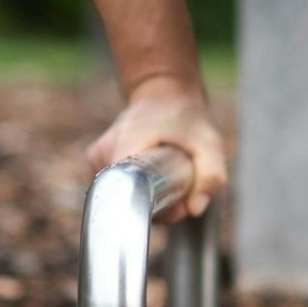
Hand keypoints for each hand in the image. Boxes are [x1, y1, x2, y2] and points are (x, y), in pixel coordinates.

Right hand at [85, 74, 227, 222]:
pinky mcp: (97, 163)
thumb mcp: (209, 143)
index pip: (128, 191)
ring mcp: (97, 158)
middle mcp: (104, 151)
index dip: (153, 207)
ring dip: (148, 197)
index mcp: (128, 140)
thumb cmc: (186, 118)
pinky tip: (151, 176)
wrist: (162, 96)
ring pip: (121, 197)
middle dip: (156, 204)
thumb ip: (210, 175)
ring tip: (166, 177)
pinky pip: (117, 189)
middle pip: (126, 200)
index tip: (175, 205)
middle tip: (180, 188)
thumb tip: (193, 210)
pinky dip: (137, 190)